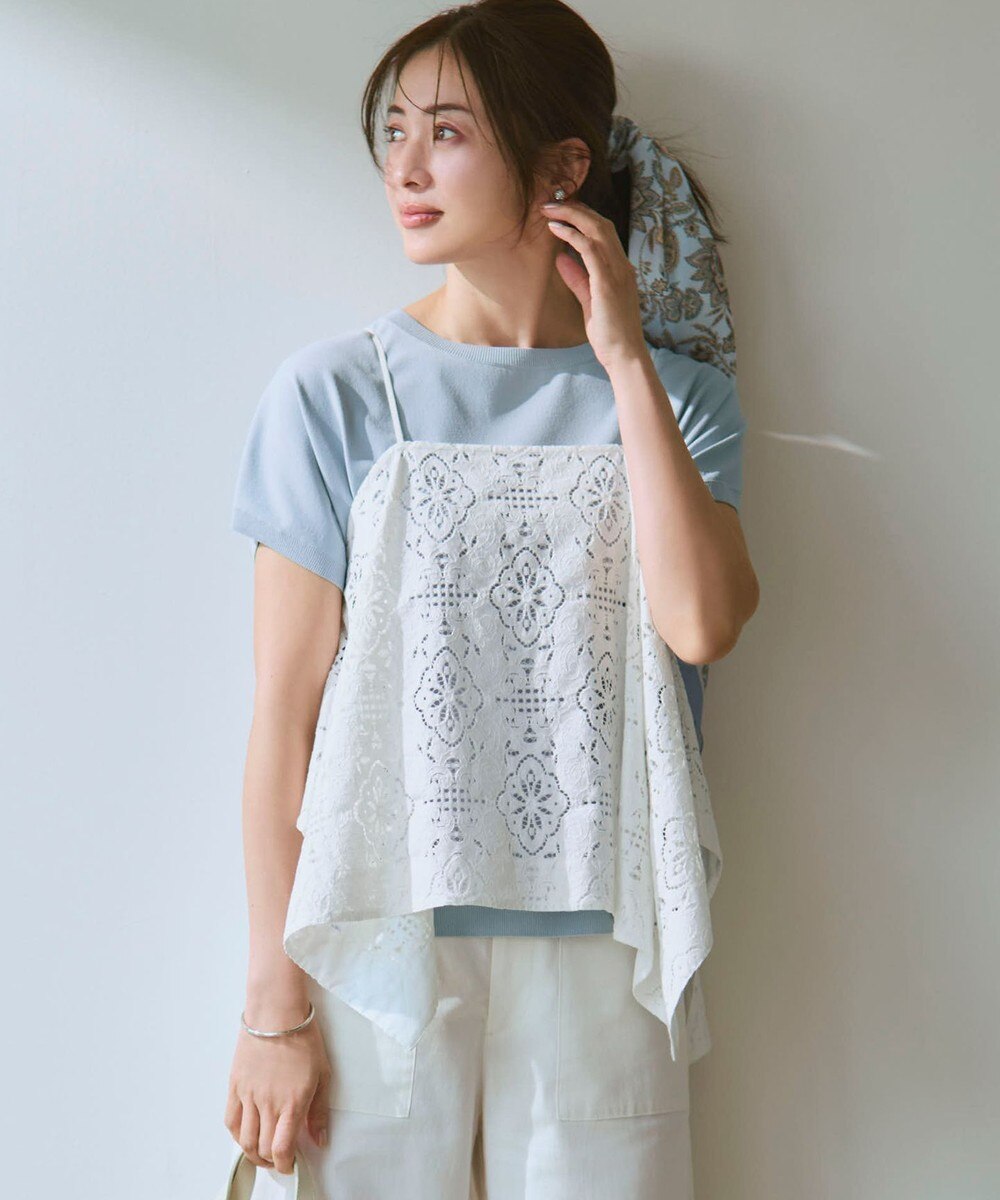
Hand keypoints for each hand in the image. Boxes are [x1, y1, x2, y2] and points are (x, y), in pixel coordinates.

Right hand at [224, 1013, 331, 1174]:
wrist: (277, 1013)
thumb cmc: (304, 1039)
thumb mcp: (322, 1074)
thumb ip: (320, 1111)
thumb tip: (320, 1140)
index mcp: (292, 1102)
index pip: (282, 1148)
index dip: (284, 1165)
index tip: (290, 1165)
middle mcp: (268, 1103)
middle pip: (263, 1148)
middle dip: (271, 1160)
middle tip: (279, 1158)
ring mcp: (248, 1095)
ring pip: (244, 1139)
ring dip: (253, 1152)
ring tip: (262, 1152)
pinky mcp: (235, 1086)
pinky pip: (230, 1121)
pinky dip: (236, 1135)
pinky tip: (246, 1135)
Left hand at [541, 197, 647, 371]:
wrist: (624, 356)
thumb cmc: (609, 334)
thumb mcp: (588, 302)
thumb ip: (577, 279)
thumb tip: (560, 259)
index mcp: (619, 269)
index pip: (603, 232)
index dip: (582, 216)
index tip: (561, 209)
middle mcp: (621, 266)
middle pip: (601, 223)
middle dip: (576, 208)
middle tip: (551, 201)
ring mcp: (617, 273)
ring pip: (597, 229)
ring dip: (572, 214)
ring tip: (549, 208)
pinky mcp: (608, 283)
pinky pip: (590, 249)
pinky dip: (572, 235)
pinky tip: (556, 229)